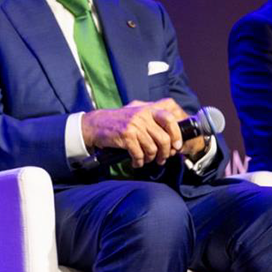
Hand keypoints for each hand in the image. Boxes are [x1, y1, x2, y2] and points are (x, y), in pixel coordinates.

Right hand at [81, 98, 200, 166]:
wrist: (95, 124)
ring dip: (150, 159)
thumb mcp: (136, 113)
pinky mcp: (126, 136)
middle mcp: (142, 116)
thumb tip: (174, 134)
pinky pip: (139, 154)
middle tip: (161, 159)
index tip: (176, 145)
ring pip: (152, 148)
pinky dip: (139, 161)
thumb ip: (152, 118)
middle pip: (164, 138)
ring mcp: (134, 125)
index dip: (177, 134)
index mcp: (147, 109)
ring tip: (146, 160)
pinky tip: (136, 162)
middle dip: (165, 153)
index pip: (170, 118)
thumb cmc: (118, 122)